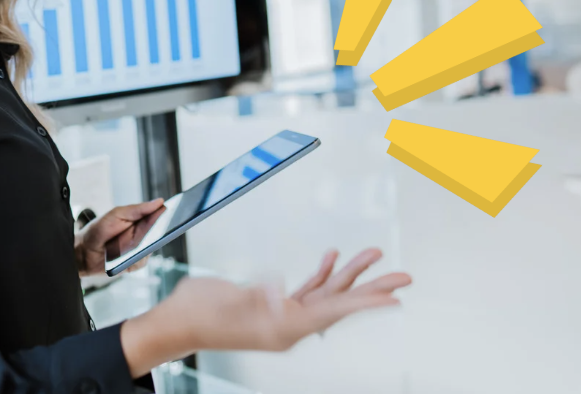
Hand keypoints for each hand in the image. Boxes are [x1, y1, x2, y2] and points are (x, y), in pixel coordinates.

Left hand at [74, 198, 165, 276]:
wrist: (83, 252)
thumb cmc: (99, 229)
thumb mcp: (117, 215)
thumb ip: (138, 209)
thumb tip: (160, 202)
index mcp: (141, 220)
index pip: (160, 216)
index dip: (171, 214)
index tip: (181, 210)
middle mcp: (144, 235)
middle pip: (161, 233)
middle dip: (165, 231)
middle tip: (167, 228)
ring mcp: (140, 250)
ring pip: (152, 249)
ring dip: (146, 247)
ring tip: (136, 244)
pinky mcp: (134, 263)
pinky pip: (142, 262)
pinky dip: (135, 259)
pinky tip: (125, 257)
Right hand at [120, 247, 410, 376]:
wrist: (176, 322)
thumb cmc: (197, 314)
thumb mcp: (227, 302)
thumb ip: (256, 296)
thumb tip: (281, 291)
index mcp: (283, 327)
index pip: (334, 311)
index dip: (366, 302)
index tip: (395, 298)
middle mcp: (289, 324)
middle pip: (340, 303)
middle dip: (372, 287)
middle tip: (405, 276)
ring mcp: (281, 315)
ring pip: (326, 293)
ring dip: (349, 273)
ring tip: (374, 253)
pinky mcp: (271, 305)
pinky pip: (307, 289)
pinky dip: (321, 272)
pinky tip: (331, 256)